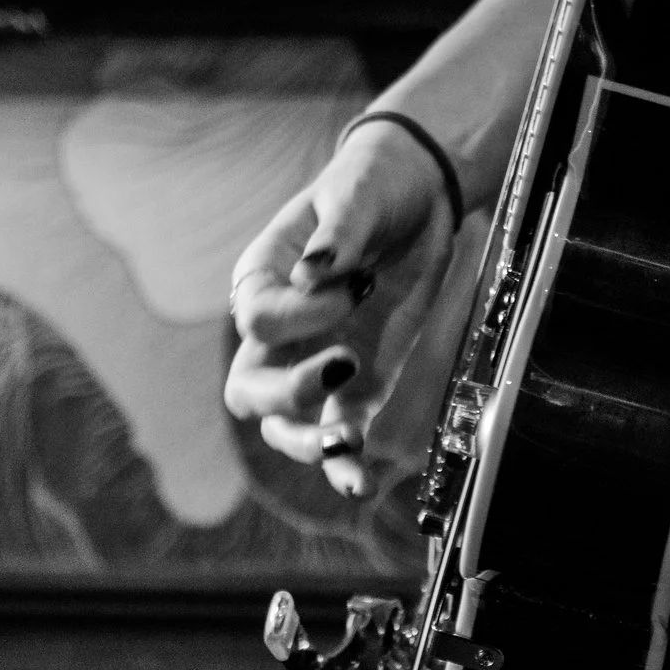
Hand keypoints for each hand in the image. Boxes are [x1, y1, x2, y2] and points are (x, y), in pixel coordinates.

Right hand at [226, 116, 479, 500]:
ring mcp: (314, 362)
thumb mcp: (357, 193)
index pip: (260, 319)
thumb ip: (337, 233)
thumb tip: (313, 272)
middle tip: (345, 365)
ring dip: (309, 443)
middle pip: (250, 388)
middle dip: (290, 393)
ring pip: (283, 425)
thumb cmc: (373, 185)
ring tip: (348, 442)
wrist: (419, 192)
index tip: (362, 284)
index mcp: (262, 278)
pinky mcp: (359, 383)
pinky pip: (338, 432)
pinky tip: (363, 483)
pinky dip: (346, 464)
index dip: (307, 314)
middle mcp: (280, 331)